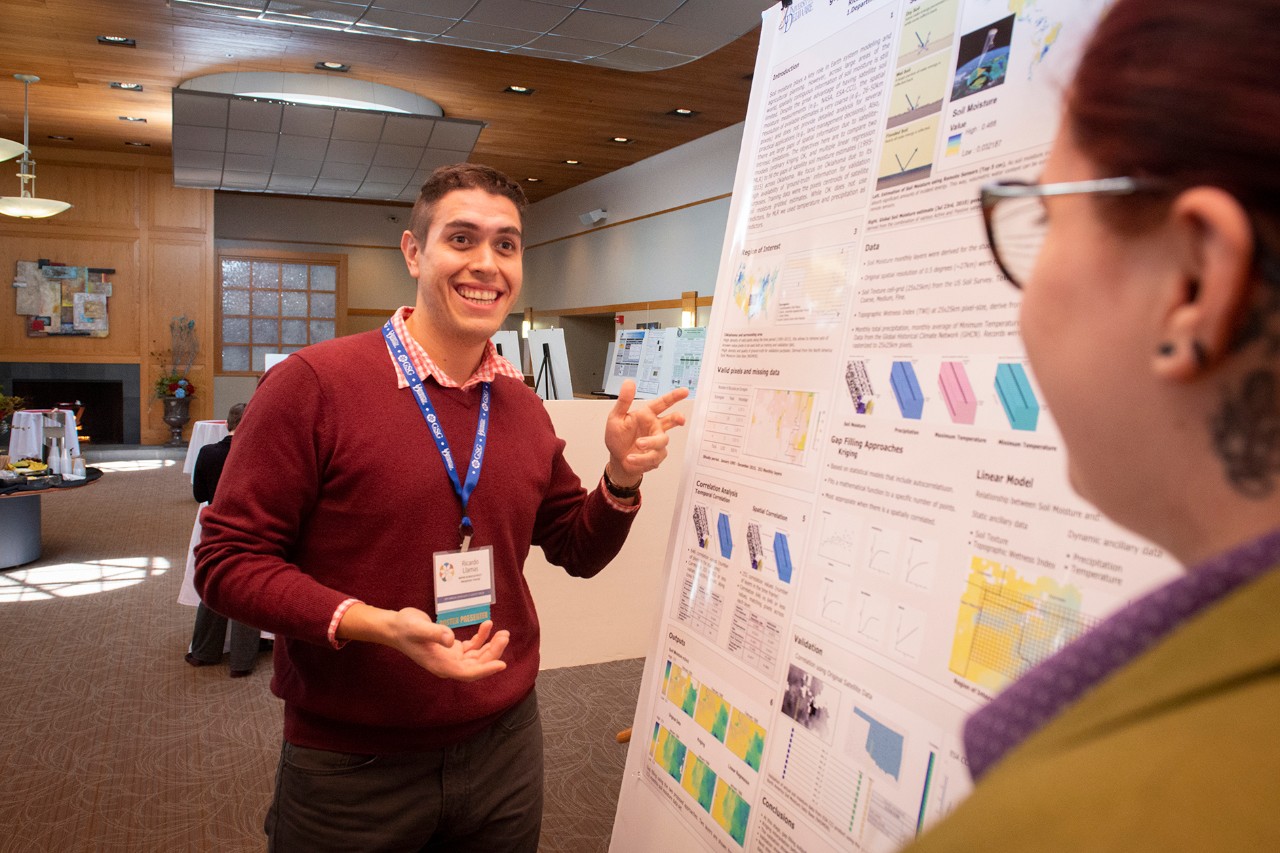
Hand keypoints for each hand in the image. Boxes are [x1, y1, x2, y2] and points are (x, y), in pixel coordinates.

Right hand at [384, 610, 509, 680]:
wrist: (395, 627)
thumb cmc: (405, 628)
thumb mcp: (419, 628)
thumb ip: (435, 633)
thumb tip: (451, 639)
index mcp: (441, 665)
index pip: (468, 673)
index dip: (485, 670)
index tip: (501, 664)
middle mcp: (448, 665)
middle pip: (476, 665)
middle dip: (493, 652)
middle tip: (504, 636)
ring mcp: (450, 657)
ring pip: (477, 656)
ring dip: (491, 646)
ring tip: (503, 632)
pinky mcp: (451, 648)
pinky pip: (472, 647)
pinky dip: (481, 638)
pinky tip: (487, 626)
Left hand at [604, 380, 689, 485]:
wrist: (618, 461)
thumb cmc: (617, 438)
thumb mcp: (616, 417)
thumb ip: (624, 401)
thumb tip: (629, 383)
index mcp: (647, 415)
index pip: (662, 403)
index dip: (674, 397)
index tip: (684, 391)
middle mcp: (654, 427)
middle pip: (671, 421)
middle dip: (678, 418)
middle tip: (680, 419)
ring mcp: (656, 442)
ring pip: (661, 441)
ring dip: (650, 443)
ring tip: (637, 444)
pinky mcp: (656, 456)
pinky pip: (654, 457)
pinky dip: (642, 459)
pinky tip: (632, 459)